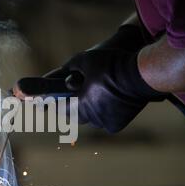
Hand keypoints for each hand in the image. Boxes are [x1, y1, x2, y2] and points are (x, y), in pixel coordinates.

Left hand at [13, 25, 165, 132]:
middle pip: (74, 115)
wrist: (143, 75)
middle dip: (71, 106)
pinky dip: (104, 112)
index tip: (41, 103)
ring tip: (93, 97)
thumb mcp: (86, 59)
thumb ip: (70, 67)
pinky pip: (103, 120)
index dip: (50, 104)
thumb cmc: (112, 65)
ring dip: (89, 109)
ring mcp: (103, 122)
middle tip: (72, 96)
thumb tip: (63, 71)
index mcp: (79, 103)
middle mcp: (90, 117)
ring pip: (89, 118)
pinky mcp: (116, 125)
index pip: (57, 108)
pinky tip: (108, 102)